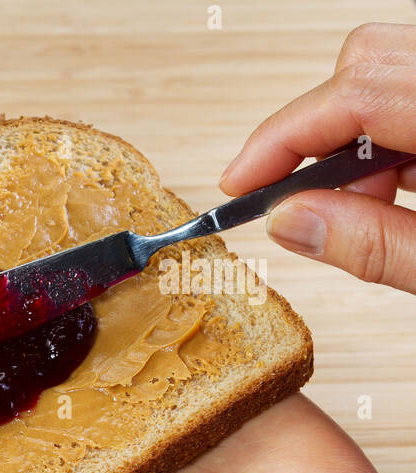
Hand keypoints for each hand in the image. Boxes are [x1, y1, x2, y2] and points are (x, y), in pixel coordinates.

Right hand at [219, 22, 415, 290]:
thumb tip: (288, 221)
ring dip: (359, 139)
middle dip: (319, 134)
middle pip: (364, 63)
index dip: (279, 141)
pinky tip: (410, 188)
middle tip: (315, 203)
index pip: (352, 94)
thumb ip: (375, 245)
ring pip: (391, 70)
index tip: (238, 187)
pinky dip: (395, 134)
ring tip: (378, 206)